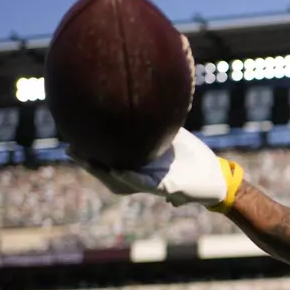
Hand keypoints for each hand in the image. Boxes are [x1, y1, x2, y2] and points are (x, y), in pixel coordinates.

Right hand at [68, 127, 243, 212]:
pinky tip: (118, 170)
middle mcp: (145, 175)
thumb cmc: (195, 158)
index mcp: (144, 164)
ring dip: (104, 171)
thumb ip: (157, 126)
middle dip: (90, 162)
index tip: (74, 137)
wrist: (217, 177)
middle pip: (110, 172)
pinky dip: (133, 177)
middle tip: (72, 149)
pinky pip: (147, 183)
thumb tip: (145, 102)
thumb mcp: (172, 138)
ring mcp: (155, 183)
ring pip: (123, 181)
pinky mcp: (169, 187)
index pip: (112, 158)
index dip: (93, 151)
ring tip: (87, 159)